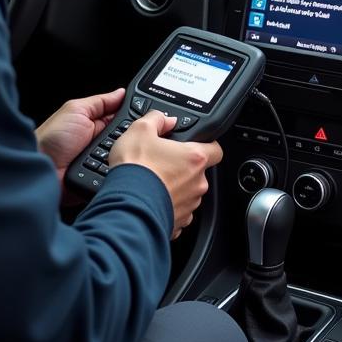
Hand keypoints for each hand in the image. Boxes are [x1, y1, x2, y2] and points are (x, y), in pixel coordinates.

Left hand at [36, 87, 124, 182]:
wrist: (41, 169)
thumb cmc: (51, 138)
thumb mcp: (76, 110)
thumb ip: (101, 102)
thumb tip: (121, 92)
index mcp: (95, 123)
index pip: (123, 117)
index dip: (133, 115)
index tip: (142, 115)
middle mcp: (100, 142)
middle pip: (126, 137)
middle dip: (129, 135)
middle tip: (128, 133)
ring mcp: (101, 161)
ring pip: (125, 155)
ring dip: (124, 152)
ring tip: (121, 150)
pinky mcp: (100, 179)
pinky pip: (117, 172)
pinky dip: (118, 168)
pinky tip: (116, 165)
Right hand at [109, 110, 222, 238]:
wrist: (125, 206)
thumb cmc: (135, 170)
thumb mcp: (140, 131)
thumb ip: (156, 119)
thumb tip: (163, 119)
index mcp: (194, 158)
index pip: (216, 149)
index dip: (206, 145)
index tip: (194, 144)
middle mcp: (197, 183)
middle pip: (199, 172)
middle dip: (183, 168)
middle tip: (163, 163)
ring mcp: (189, 205)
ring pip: (188, 193)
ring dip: (175, 188)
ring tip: (153, 183)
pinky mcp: (178, 222)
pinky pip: (177, 212)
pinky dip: (167, 207)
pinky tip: (151, 200)